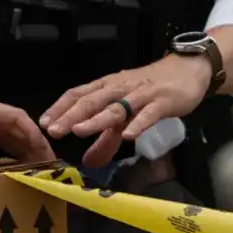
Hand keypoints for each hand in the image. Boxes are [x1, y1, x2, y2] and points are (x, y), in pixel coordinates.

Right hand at [0, 65, 55, 195]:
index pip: (12, 151)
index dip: (24, 164)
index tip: (34, 181)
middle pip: (24, 143)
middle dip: (38, 159)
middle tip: (50, 178)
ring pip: (27, 132)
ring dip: (40, 147)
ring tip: (51, 166)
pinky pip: (20, 121)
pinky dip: (31, 132)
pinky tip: (40, 147)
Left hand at [40, 55, 211, 167]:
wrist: (188, 70)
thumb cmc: (152, 90)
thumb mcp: (126, 113)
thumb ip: (107, 140)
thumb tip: (88, 163)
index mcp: (108, 87)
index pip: (79, 94)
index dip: (61, 108)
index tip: (45, 124)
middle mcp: (121, 88)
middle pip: (93, 100)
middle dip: (72, 115)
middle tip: (54, 131)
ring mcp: (142, 94)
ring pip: (117, 107)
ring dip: (98, 119)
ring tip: (80, 131)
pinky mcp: (163, 102)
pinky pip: (149, 114)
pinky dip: (138, 123)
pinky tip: (129, 136)